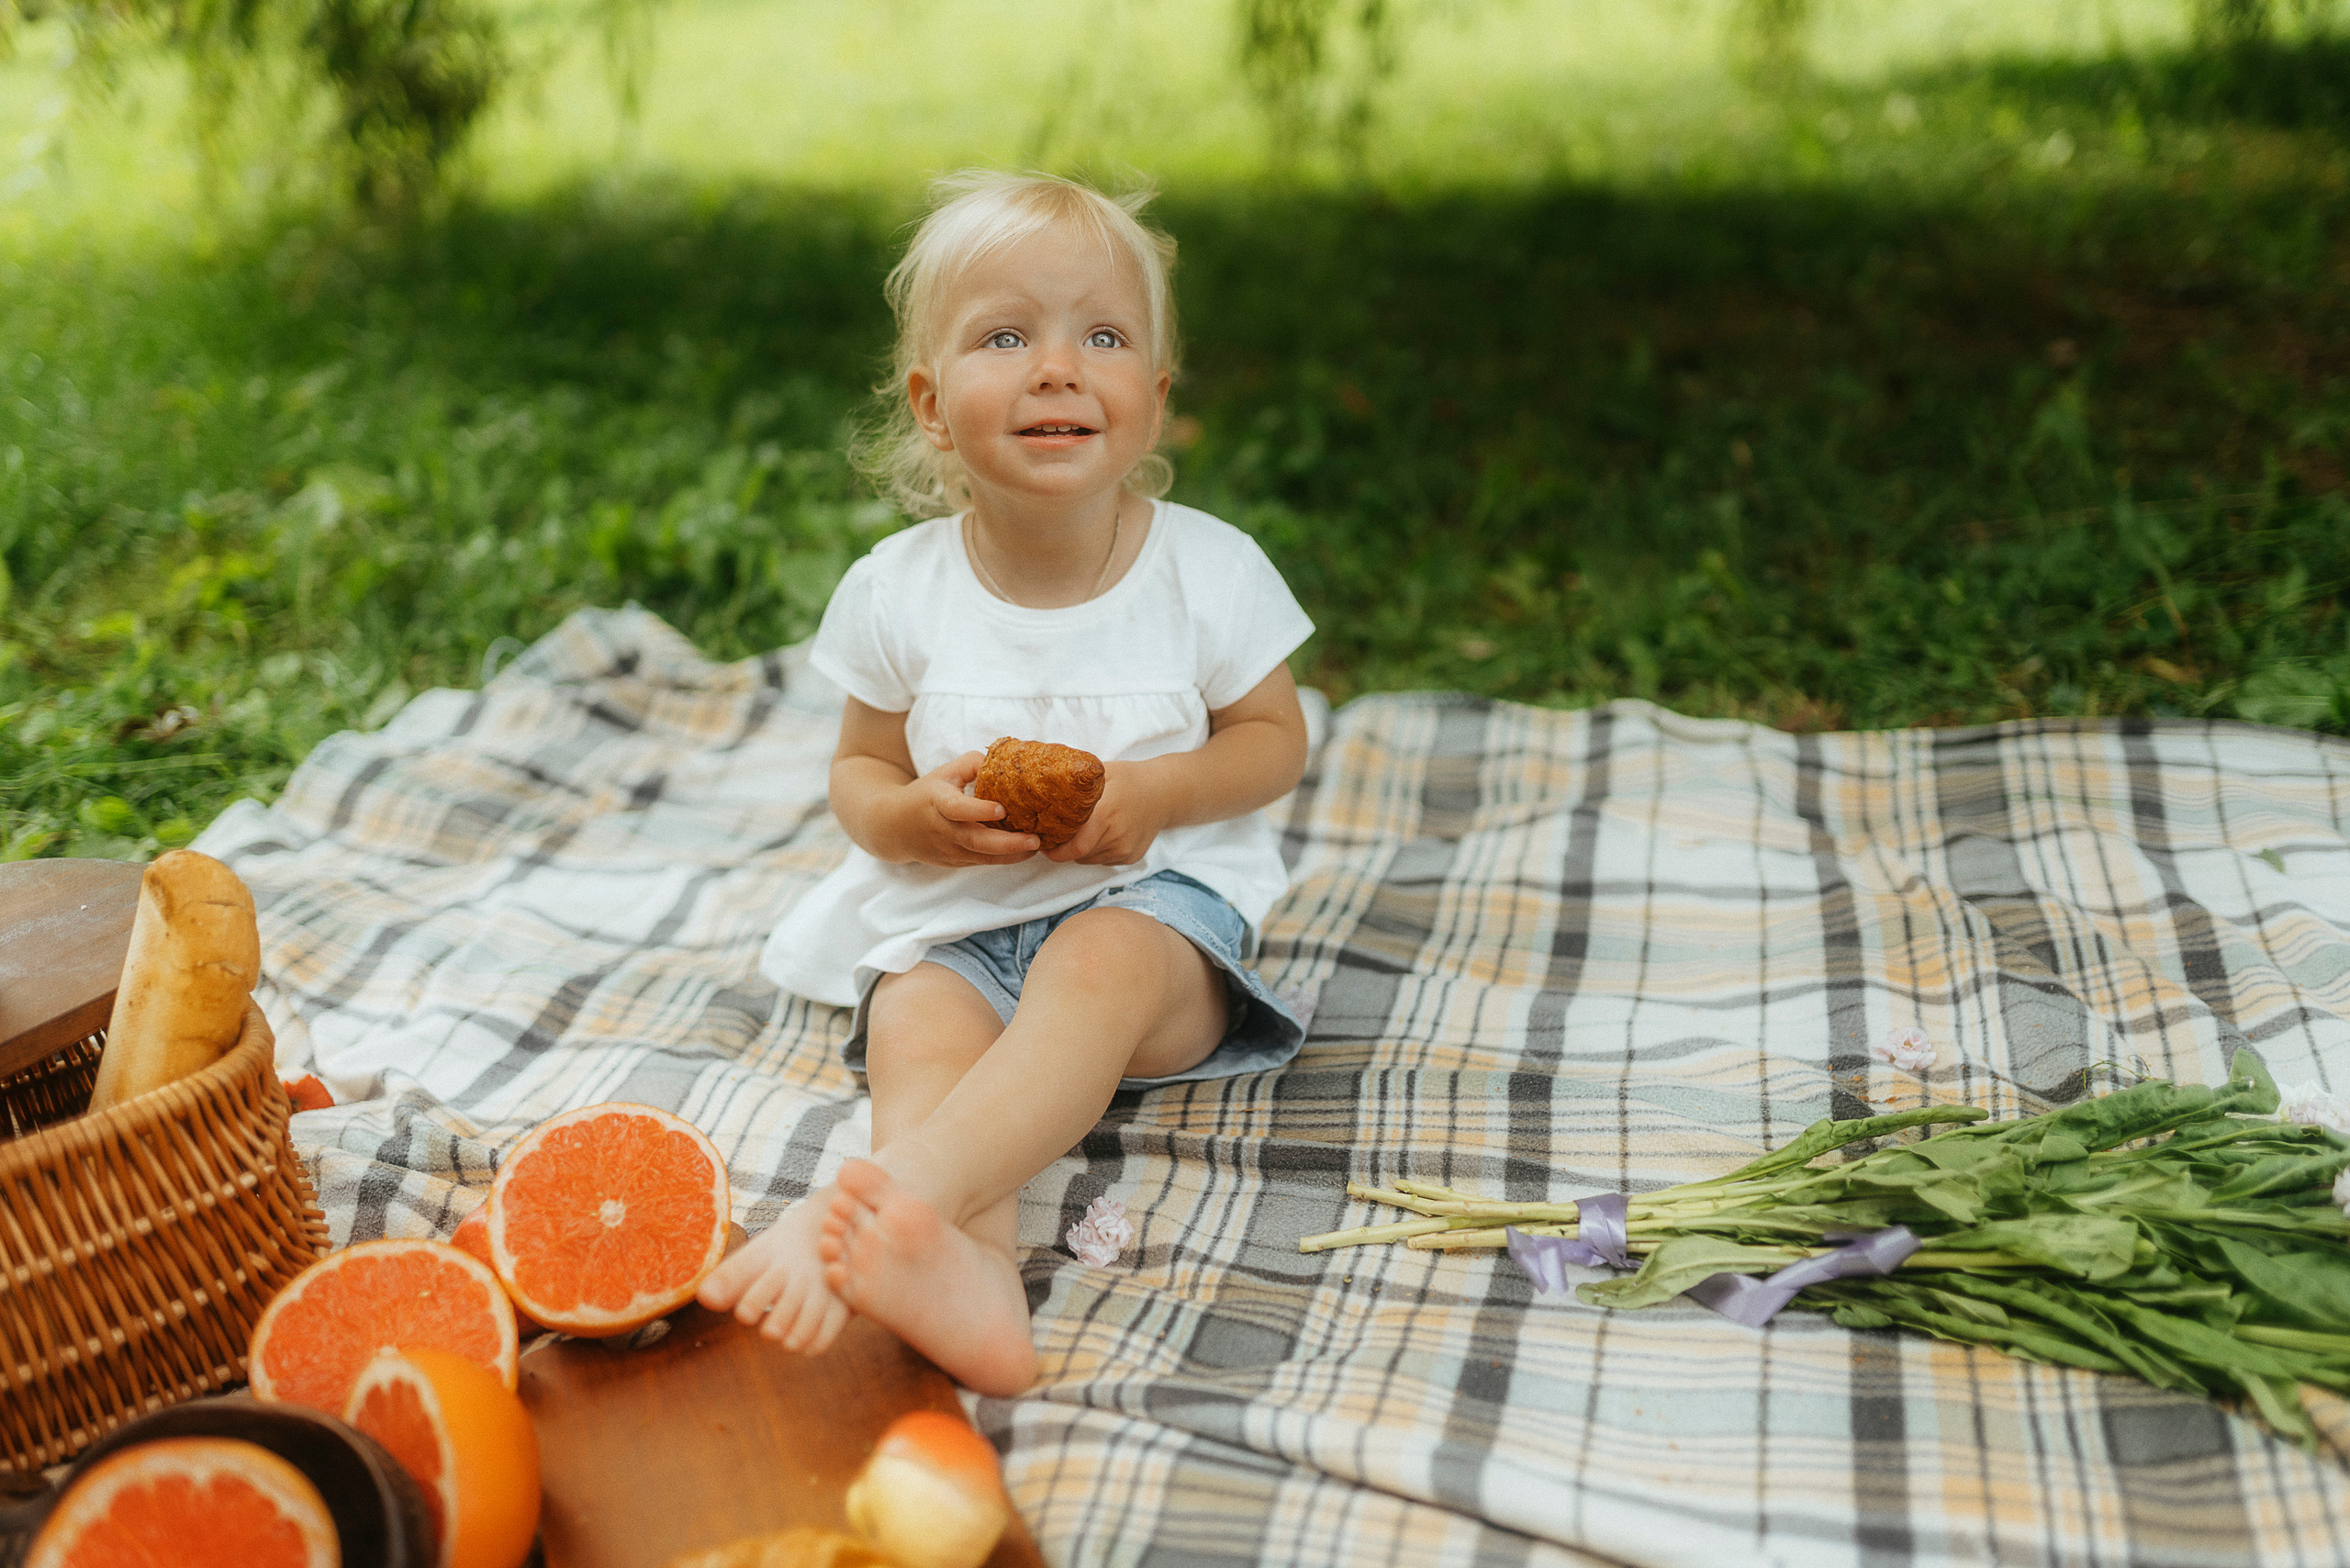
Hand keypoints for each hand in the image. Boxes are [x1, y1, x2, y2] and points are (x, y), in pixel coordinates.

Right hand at [877, 752, 1039, 866]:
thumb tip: (1003, 760)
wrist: (893, 828)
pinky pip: (981, 862)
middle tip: (1034, 840)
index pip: (958, 809)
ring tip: (1036, 847)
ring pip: (981, 857)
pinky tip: (1023, 851)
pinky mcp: (954, 863)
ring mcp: (947, 850)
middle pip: (975, 841)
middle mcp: (942, 829)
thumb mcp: (943, 773)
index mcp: (937, 802)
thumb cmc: (925, 795)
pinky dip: (1003, 859)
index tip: (1002, 810)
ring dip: (1011, 854)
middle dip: (1007, 843)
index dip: (979, 811)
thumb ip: (972, 764)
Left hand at [1046, 761, 1172, 866]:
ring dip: (1079, 851)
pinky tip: (1099, 835)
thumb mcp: (1103, 773)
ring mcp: (1125, 849)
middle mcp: (1116, 836)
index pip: (1074, 845)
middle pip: (1079, 854)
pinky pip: (1103, 859)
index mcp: (1106, 814)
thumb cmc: (1130, 779)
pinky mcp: (1131, 856)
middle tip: (1052, 840)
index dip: (1055, 849)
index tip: (1044, 842)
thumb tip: (1044, 785)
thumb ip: (1077, 784)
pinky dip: (1095, 852)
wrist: (1165, 792)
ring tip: (1077, 833)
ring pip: (1090, 859)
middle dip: (1063, 850)